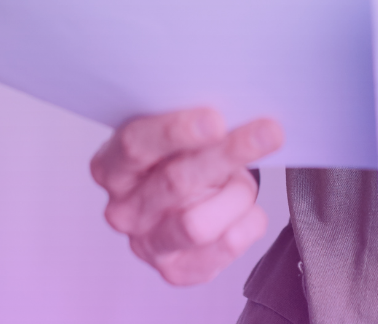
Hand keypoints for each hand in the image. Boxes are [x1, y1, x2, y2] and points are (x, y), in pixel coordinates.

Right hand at [89, 107, 282, 285]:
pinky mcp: (176, 270)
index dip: (176, 132)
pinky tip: (246, 207)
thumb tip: (235, 108)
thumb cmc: (180, 157)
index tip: (216, 120)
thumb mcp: (176, 133)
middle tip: (267, 133)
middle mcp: (122, 209)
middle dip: (226, 154)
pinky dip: (248, 220)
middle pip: (175, 181)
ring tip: (244, 179)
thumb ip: (191, 124)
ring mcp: (146, 244)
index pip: (135, 146)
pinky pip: (225, 246)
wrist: (185, 199)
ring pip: (198, 224)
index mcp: (110, 166)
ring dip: (237, 194)